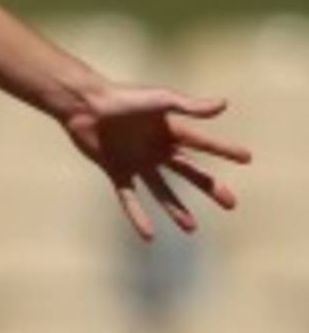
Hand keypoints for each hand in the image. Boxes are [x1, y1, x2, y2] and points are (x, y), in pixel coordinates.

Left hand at [63, 84, 250, 240]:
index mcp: (169, 129)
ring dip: (176, 209)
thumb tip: (224, 105)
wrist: (85, 105)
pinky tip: (149, 235)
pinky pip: (129, 198)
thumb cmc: (123, 97)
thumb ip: (190, 106)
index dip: (225, 150)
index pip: (204, 143)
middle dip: (210, 187)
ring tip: (192, 228)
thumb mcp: (160, 100)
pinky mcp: (116, 171)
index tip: (247, 158)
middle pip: (189, 172)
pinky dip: (138, 216)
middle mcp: (156, 148)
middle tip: (231, 204)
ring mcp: (137, 161)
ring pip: (162, 190)